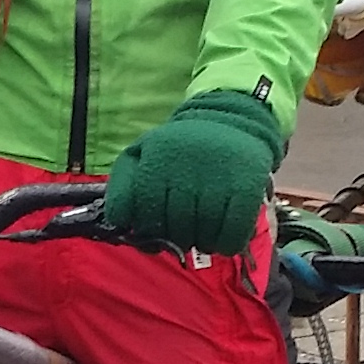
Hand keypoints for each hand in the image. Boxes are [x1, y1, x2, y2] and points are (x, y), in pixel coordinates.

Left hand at [102, 90, 282, 253]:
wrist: (230, 119)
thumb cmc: (179, 145)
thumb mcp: (141, 152)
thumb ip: (123, 186)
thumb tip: (118, 223)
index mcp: (156, 160)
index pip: (144, 216)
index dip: (149, 229)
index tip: (157, 226)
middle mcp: (186, 169)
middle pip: (175, 229)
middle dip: (176, 237)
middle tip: (182, 230)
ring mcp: (217, 180)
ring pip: (202, 236)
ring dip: (201, 243)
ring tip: (202, 233)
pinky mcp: (245, 189)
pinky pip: (232, 234)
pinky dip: (226, 244)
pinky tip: (222, 238)